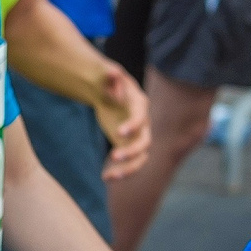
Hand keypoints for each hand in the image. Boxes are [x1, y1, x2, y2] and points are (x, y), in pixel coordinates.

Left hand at [94, 64, 151, 180]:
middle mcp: (143, 124)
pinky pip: (129, 164)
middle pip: (145, 142)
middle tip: (114, 156)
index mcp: (139, 105)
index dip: (133, 125)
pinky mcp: (128, 146)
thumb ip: (109, 73)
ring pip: (140, 158)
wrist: (107, 91)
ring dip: (128, 169)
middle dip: (132, 151)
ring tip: (110, 177)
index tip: (118, 133)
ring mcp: (137, 137)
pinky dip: (119, 172)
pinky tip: (105, 178)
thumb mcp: (106, 73)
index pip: (141, 118)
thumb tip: (113, 72)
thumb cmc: (107, 80)